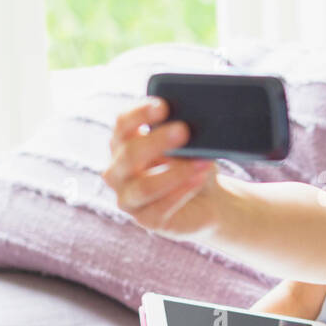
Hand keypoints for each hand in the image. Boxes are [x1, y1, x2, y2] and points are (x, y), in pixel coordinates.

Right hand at [102, 98, 220, 236]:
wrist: (207, 199)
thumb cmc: (191, 164)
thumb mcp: (187, 145)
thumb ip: (180, 134)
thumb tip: (189, 123)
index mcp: (123, 145)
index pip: (122, 125)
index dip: (139, 114)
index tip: (163, 105)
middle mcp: (118, 172)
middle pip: (129, 154)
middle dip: (157, 141)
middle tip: (184, 130)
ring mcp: (128, 198)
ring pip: (144, 186)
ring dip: (175, 172)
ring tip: (202, 161)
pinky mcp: (146, 220)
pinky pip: (160, 207)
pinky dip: (182, 191)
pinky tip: (199, 179)